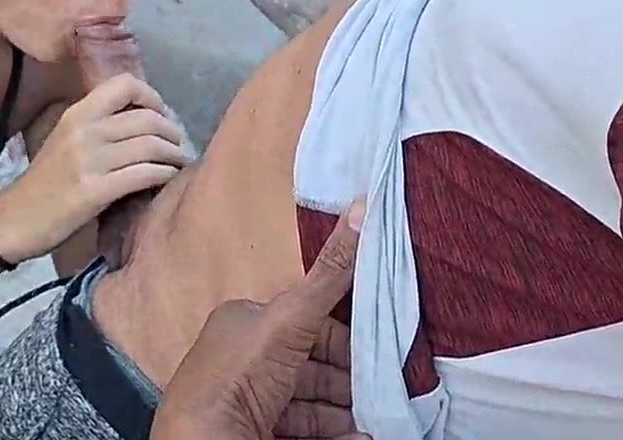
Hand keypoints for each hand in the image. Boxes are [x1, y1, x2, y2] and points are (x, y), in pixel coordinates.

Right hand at [0, 74, 187, 263]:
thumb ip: (98, 126)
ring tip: (178, 163)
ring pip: (151, 145)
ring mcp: (89, 161)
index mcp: (76, 114)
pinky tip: (168, 179)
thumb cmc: (44, 183)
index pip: (124, 84)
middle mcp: (84, 131)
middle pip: (147, 118)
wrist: (13, 220)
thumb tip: (143, 118)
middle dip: (171, 131)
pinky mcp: (95, 191)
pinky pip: (144, 174)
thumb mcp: (66, 141)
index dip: (152, 96)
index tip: (161, 115)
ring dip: (174, 154)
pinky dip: (165, 174)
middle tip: (178, 144)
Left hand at [153, 204, 367, 439]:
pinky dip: (333, 432)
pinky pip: (302, 428)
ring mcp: (248, 402)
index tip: (377, 348)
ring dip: (344, 408)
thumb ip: (329, 274)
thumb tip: (362, 205)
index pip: (302, 320)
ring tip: (375, 415)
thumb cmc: (240, 374)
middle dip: (346, 376)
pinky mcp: (255, 431)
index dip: (341, 334)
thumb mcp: (290, 318)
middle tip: (383, 386)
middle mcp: (242, 361)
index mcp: (243, 324)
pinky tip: (358, 435)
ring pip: (307, 400)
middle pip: (308, 363)